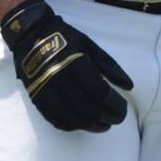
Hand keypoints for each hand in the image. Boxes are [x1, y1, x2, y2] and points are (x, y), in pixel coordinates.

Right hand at [0, 0, 133, 132]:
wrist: (31, 34)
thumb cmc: (65, 38)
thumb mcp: (90, 45)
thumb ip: (110, 66)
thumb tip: (129, 86)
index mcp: (76, 63)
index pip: (99, 92)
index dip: (114, 104)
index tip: (123, 109)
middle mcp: (60, 79)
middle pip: (88, 108)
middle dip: (106, 117)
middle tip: (117, 119)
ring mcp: (46, 91)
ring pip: (72, 118)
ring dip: (91, 125)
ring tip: (104, 125)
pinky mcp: (36, 98)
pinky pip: (55, 119)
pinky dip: (71, 126)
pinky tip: (82, 125)